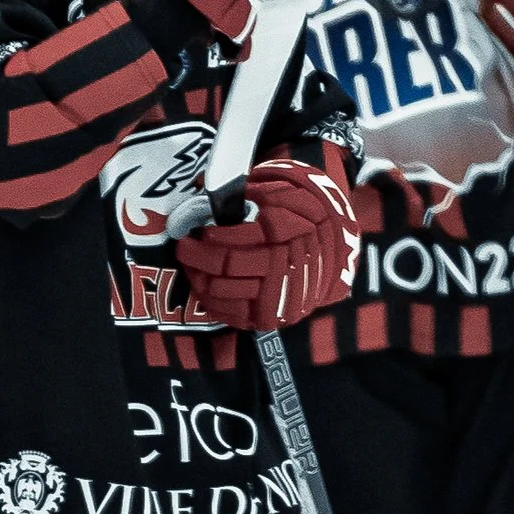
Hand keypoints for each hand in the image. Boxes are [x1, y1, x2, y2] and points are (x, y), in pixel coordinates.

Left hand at [174, 154, 361, 331]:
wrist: (330, 256)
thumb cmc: (298, 220)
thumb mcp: (281, 197)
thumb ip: (248, 197)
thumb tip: (208, 202)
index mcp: (285, 233)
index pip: (238, 238)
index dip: (212, 236)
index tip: (196, 231)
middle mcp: (283, 266)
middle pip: (227, 266)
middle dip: (197, 257)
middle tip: (183, 248)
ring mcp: (276, 295)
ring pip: (224, 292)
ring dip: (199, 279)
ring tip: (191, 266)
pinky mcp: (270, 316)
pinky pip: (231, 315)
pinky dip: (211, 302)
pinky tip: (203, 286)